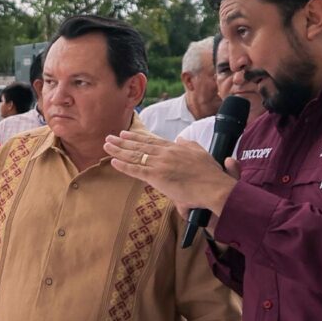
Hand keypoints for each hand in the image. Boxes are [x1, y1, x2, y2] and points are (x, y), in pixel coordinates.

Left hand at [104, 129, 234, 214]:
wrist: (214, 187)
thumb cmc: (211, 174)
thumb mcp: (202, 153)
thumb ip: (190, 144)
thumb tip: (181, 139)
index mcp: (175, 148)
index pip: (152, 141)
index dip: (137, 137)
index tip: (126, 133)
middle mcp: (165, 153)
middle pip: (139, 146)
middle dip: (123, 141)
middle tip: (110, 137)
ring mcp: (160, 164)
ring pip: (134, 155)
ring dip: (118, 150)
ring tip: (107, 145)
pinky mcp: (157, 177)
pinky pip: (136, 170)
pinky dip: (123, 165)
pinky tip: (113, 161)